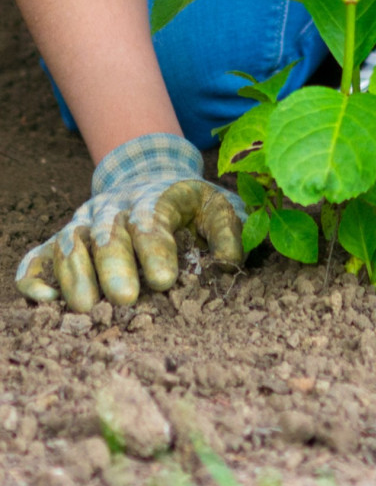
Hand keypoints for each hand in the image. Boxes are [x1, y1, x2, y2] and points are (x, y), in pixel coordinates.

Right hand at [16, 134, 245, 312]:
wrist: (150, 177)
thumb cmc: (188, 203)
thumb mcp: (216, 204)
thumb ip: (227, 229)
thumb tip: (229, 262)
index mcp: (152, 199)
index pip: (150, 222)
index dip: (156, 250)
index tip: (166, 280)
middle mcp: (112, 209)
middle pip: (107, 235)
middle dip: (114, 267)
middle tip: (125, 299)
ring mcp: (84, 224)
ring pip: (72, 245)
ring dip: (77, 276)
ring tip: (85, 308)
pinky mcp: (62, 241)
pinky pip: (38, 255)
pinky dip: (34, 275)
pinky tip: (43, 300)